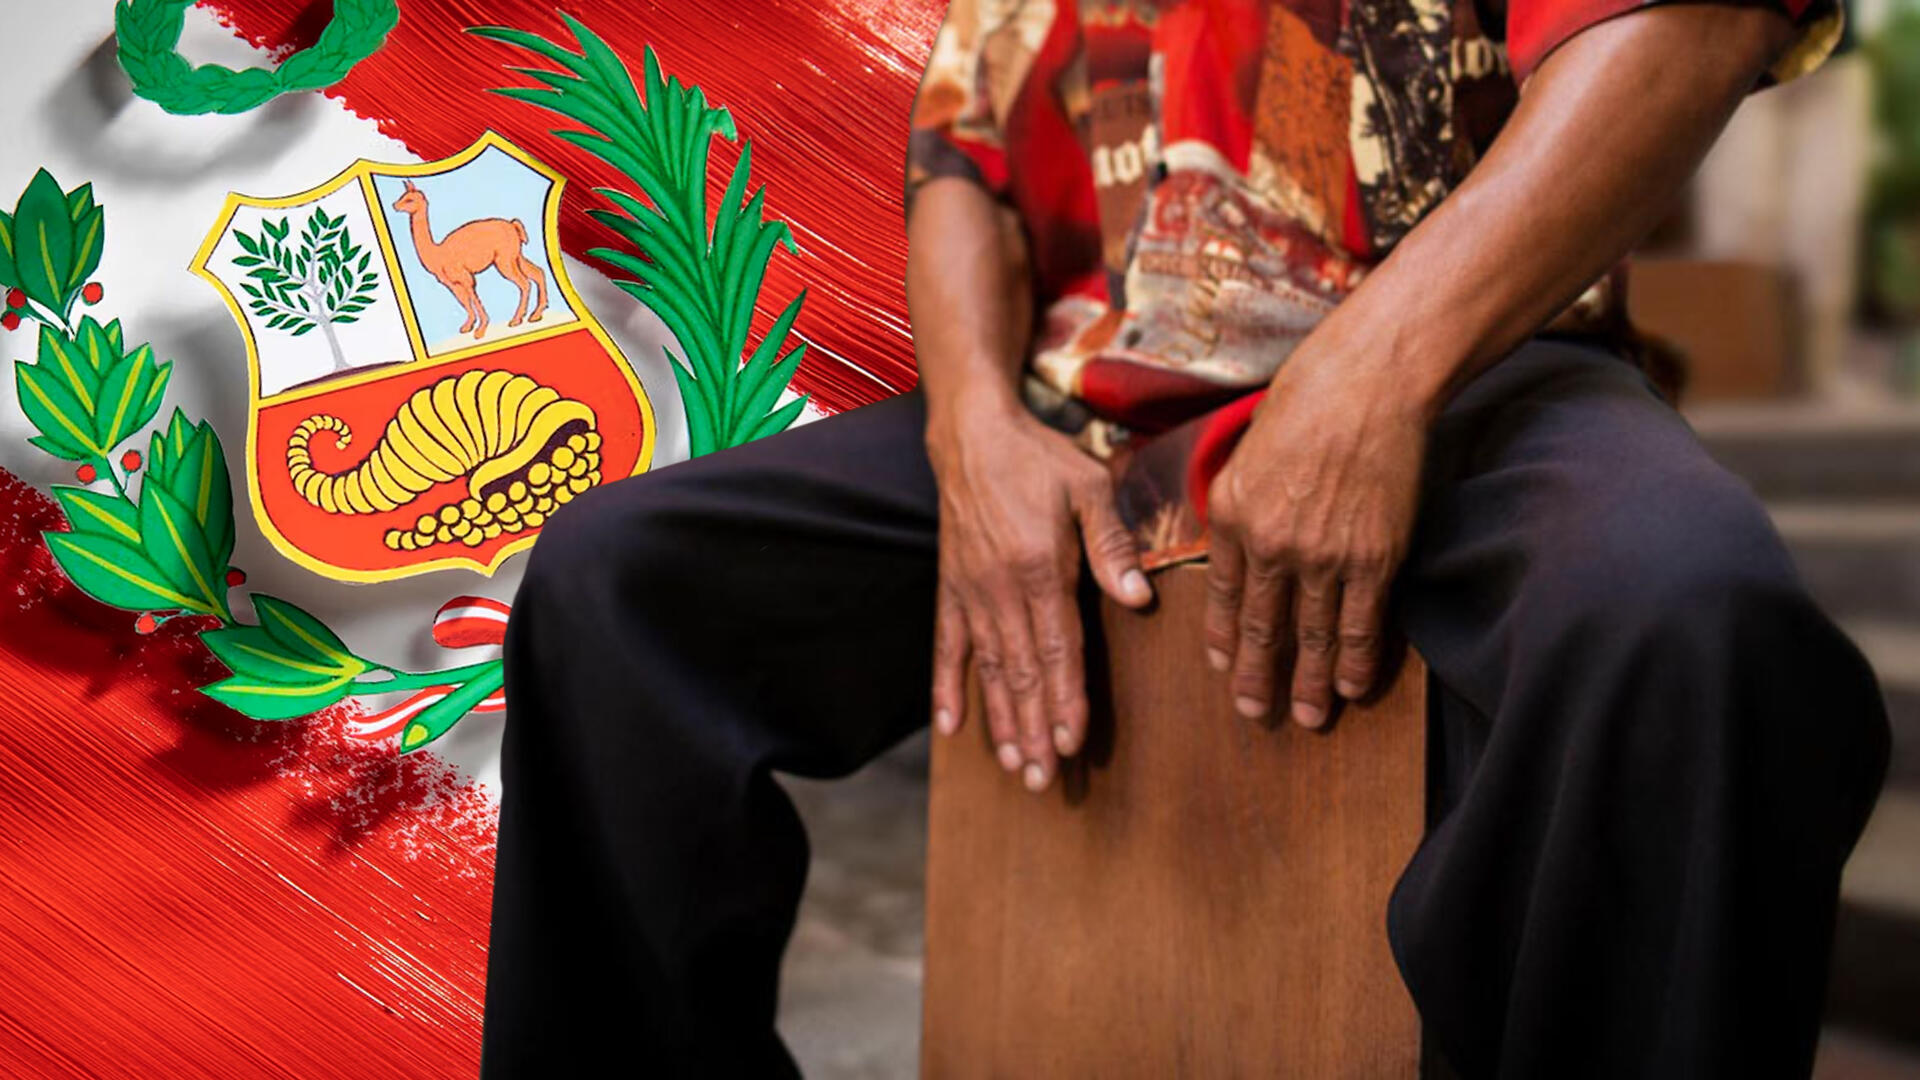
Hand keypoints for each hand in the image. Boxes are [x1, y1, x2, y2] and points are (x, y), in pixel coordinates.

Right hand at [927, 389, 1152, 791]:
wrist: (972, 434)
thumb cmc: (1039, 458)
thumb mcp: (1089, 487)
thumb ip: (1113, 545)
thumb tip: (1140, 599)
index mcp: (1040, 569)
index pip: (1057, 649)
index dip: (1065, 700)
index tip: (1072, 743)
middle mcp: (1000, 590)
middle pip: (1022, 673)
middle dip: (1034, 729)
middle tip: (1044, 780)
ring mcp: (970, 593)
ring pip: (989, 670)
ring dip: (1002, 721)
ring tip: (1014, 766)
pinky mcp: (950, 588)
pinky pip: (946, 646)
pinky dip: (948, 687)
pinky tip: (953, 726)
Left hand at [1203, 342, 1427, 728]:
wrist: (1367, 382)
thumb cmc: (1307, 403)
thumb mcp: (1247, 454)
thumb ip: (1238, 505)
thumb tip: (1233, 542)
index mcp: (1229, 516)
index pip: (1220, 596)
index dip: (1222, 638)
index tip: (1221, 667)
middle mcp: (1268, 545)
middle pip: (1260, 629)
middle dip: (1256, 679)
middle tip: (1254, 714)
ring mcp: (1321, 557)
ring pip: (1312, 637)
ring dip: (1309, 685)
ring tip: (1308, 718)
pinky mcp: (1373, 559)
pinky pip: (1361, 625)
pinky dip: (1356, 662)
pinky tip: (1353, 688)